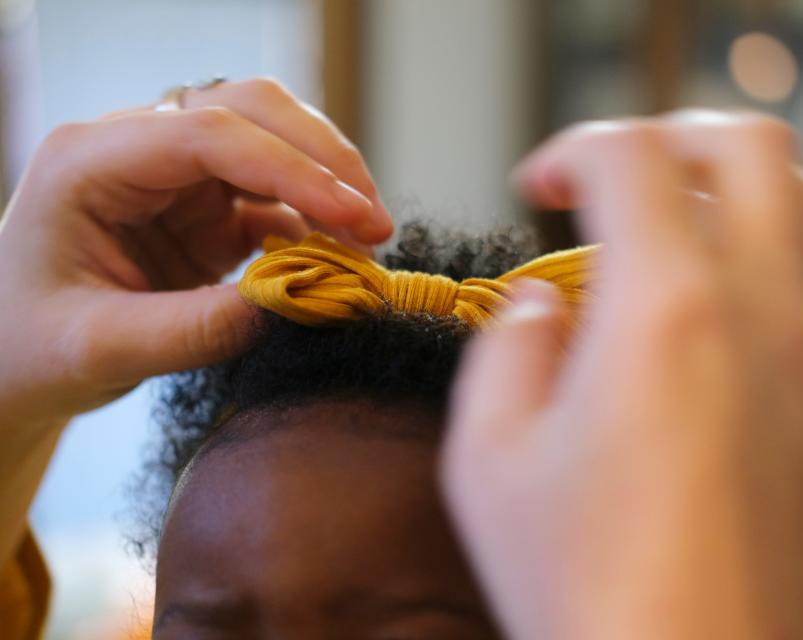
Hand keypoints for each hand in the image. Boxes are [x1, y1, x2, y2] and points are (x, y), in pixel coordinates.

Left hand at [0, 77, 392, 422]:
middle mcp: (135, 149)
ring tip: (369, 237)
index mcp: (90, 160)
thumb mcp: (99, 347)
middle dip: (321, 158)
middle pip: (249, 110)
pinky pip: (273, 196)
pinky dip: (314, 221)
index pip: (207, 134)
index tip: (352, 216)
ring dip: (326, 181)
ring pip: (271, 140)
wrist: (13, 365)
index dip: (290, 168)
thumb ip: (194, 330)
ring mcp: (174, 177)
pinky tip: (338, 256)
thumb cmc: (30, 348)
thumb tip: (296, 304)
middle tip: (374, 222)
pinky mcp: (202, 208)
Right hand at [442, 112, 802, 639]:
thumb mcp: (488, 461)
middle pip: (750, 149)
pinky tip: (776, 328)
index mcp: (666, 310)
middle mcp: (771, 315)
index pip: (629, 157)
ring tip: (716, 225)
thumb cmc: (593, 596)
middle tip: (630, 175)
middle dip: (676, 139)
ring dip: (768, 194)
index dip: (574, 149)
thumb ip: (508, 349)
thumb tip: (541, 307)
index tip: (546, 184)